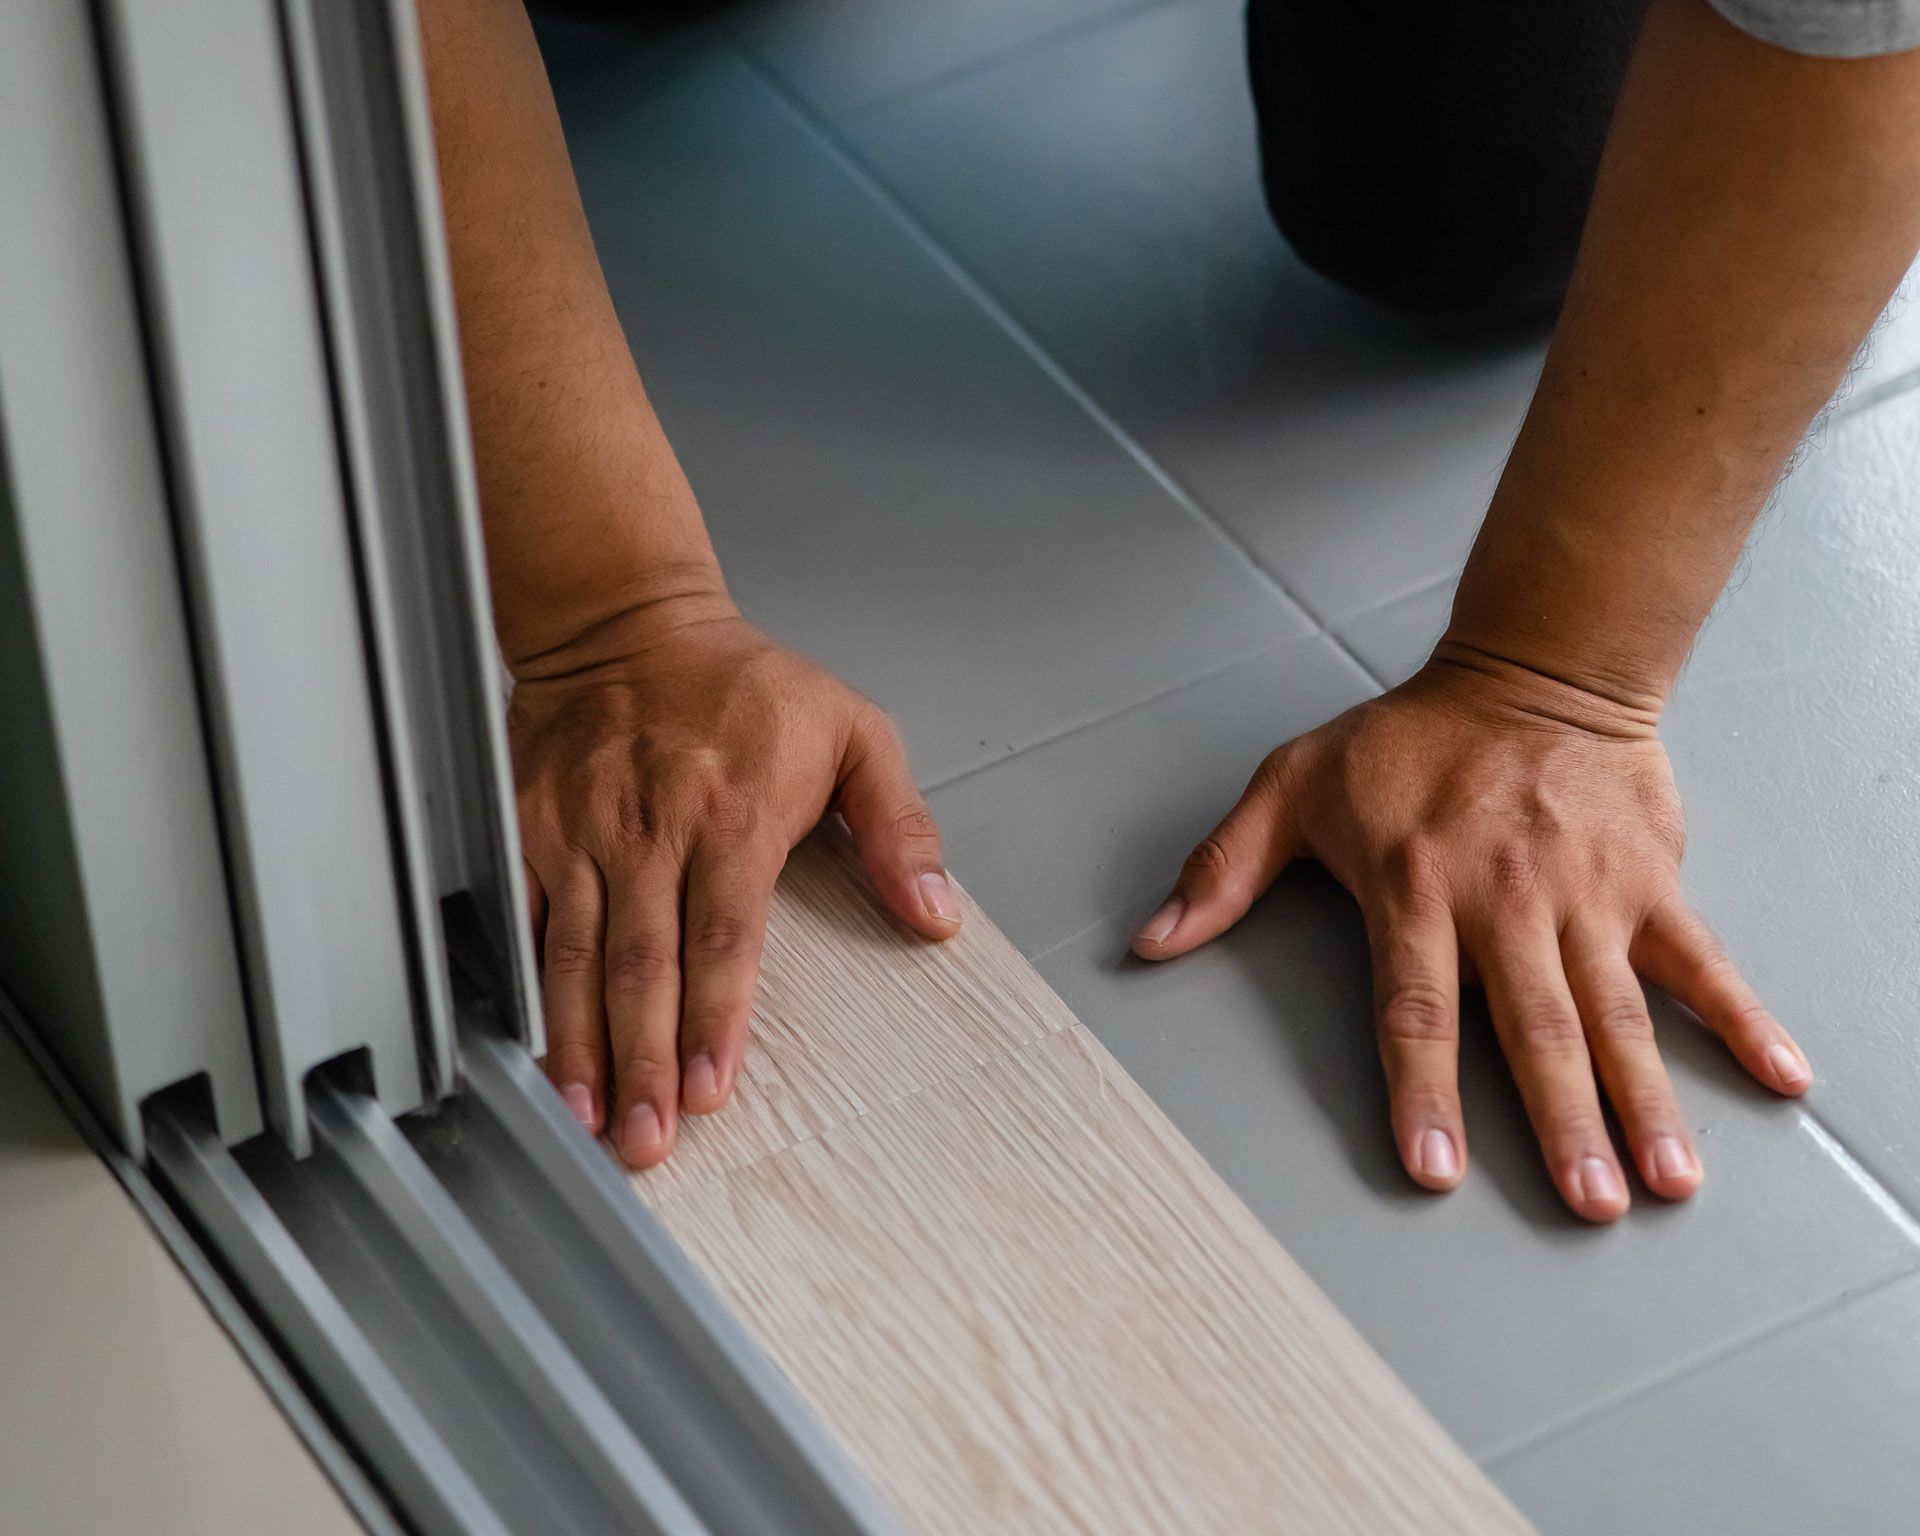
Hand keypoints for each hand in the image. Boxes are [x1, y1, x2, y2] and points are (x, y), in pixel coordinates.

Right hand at [510, 599, 959, 1167]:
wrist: (625, 621)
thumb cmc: (742, 682)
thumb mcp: (853, 730)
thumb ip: (900, 824)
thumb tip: (937, 910)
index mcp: (734, 814)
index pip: (722, 937)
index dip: (713, 1018)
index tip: (709, 1087)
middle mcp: (651, 830)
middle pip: (642, 964)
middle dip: (642, 1059)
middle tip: (645, 1140)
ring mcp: (581, 833)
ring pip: (573, 956)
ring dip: (579, 1044)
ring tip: (584, 1117)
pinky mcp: (530, 829)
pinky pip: (520, 921)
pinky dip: (522, 988)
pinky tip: (525, 1045)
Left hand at [1131, 644, 1809, 1222]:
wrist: (1536, 666)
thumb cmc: (1407, 738)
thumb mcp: (1293, 782)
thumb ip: (1223, 868)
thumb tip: (1148, 943)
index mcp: (1415, 884)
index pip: (1415, 1004)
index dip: (1422, 1090)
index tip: (1434, 1170)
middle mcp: (1504, 898)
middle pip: (1531, 1025)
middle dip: (1559, 1120)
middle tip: (1588, 1205)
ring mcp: (1586, 892)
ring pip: (1617, 1009)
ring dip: (1645, 1097)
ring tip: (1667, 1179)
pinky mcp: (1649, 879)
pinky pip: (1699, 959)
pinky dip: (1742, 1017)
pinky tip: (1778, 1078)